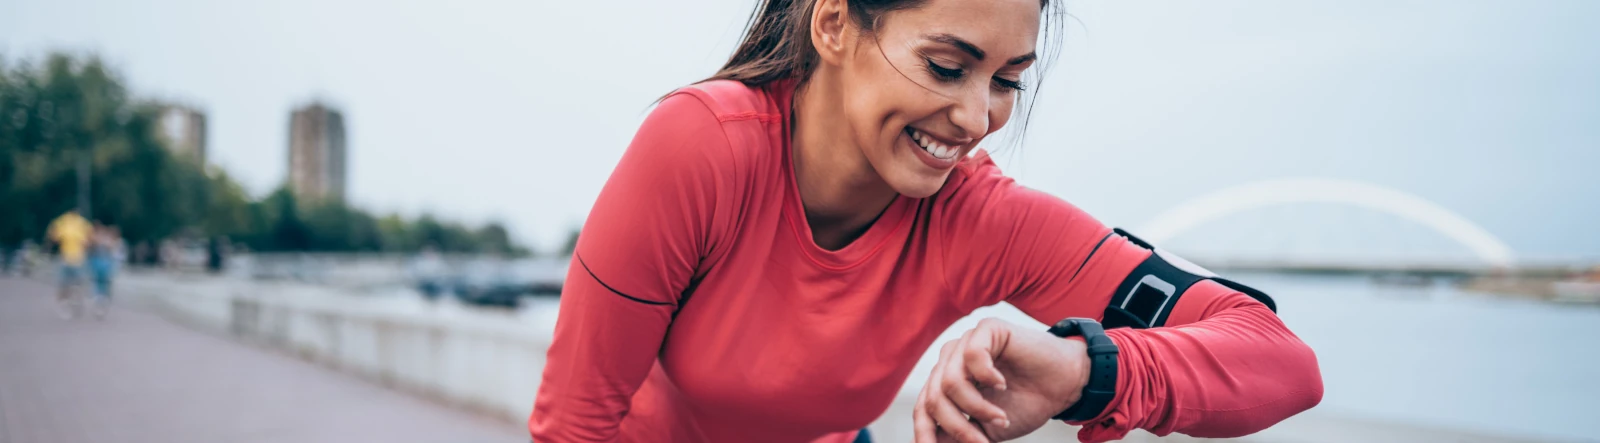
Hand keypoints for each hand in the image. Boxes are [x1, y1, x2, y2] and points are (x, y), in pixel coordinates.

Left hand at [913, 318, 1090, 442]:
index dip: (925, 433)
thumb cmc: (1026, 404)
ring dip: (976, 408)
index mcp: (945, 382)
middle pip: (934, 398)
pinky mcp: (987, 329)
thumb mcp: (986, 428)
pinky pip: (973, 356)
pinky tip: (1003, 384)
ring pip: (950, 382)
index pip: (923, 408)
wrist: (1065, 385)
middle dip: (958, 427)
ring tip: (1001, 419)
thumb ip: (959, 434)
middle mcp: (950, 361)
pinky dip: (988, 377)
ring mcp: (966, 343)